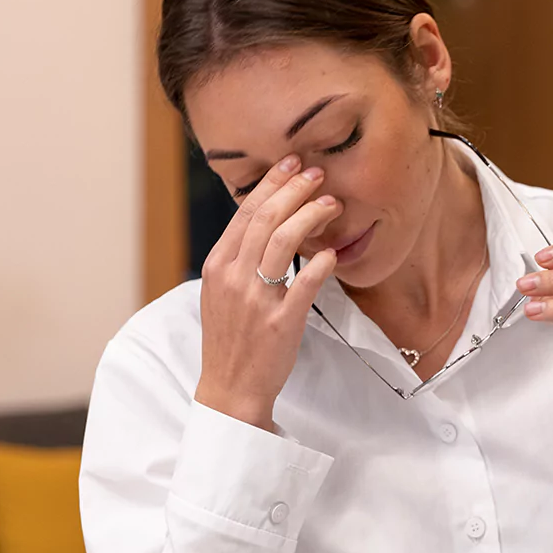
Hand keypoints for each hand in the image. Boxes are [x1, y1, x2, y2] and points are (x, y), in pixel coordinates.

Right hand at [195, 155, 341, 429]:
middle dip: (294, 190)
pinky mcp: (280, 323)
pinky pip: (304, 285)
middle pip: (265, 219)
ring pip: (283, 243)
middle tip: (318, 174)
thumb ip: (238, 258)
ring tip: (331, 203)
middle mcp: (233, 278)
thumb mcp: (221, 292)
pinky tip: (334, 252)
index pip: (245, 213)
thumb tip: (264, 222)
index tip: (291, 165)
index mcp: (218, 266)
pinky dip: (320, 264)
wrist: (230, 388)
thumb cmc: (231, 338)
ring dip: (310, 216)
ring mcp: (256, 300)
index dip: (270, 185)